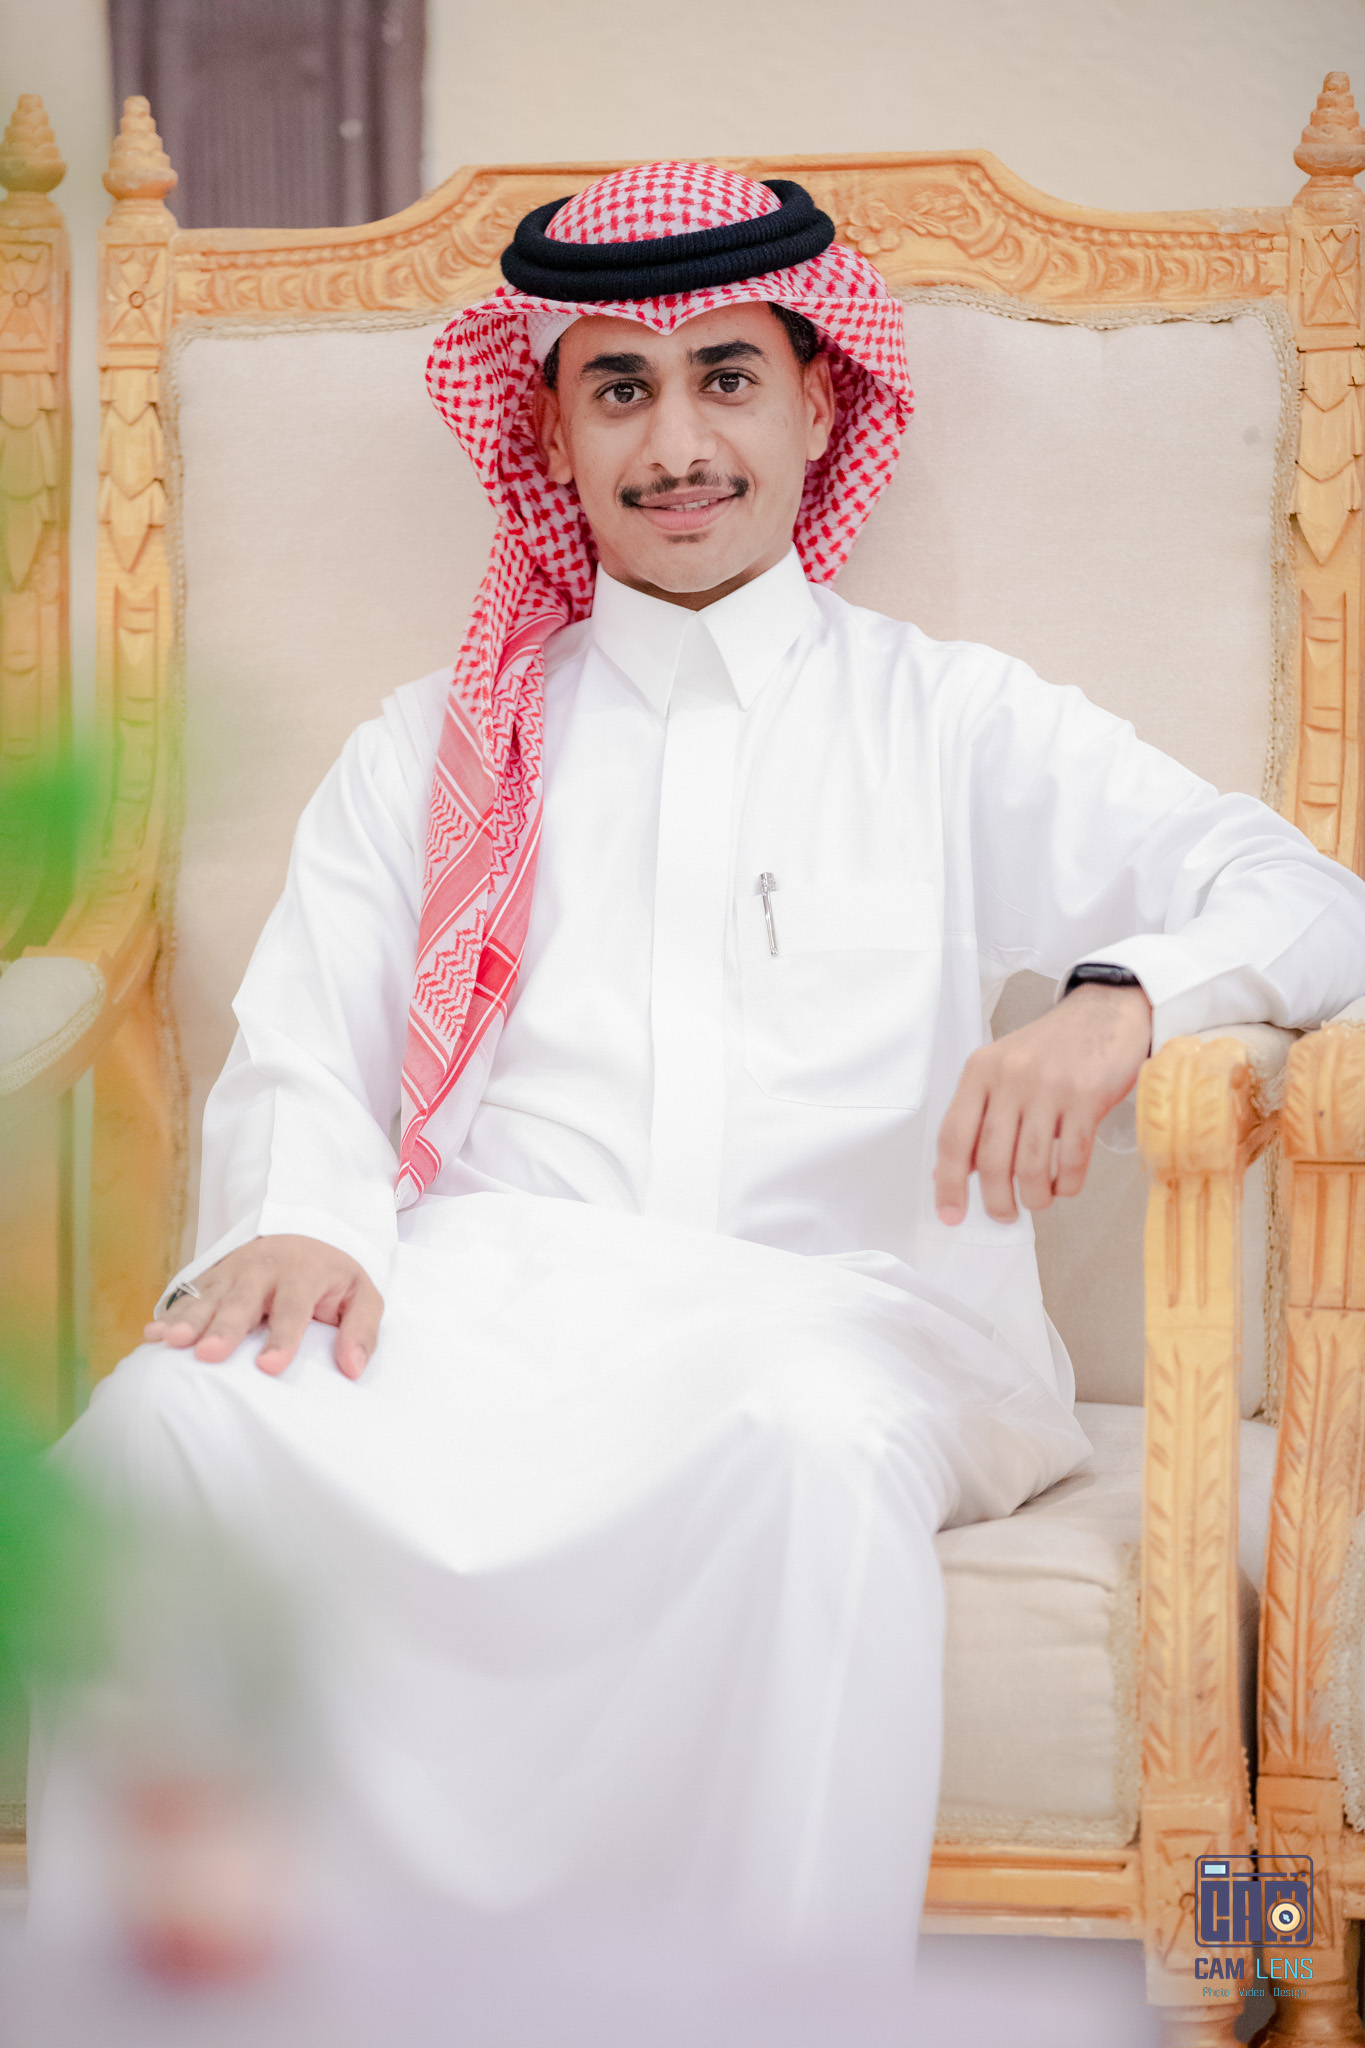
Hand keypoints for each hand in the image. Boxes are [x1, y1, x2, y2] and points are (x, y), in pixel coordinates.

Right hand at [143, 1235, 382, 1378]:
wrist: (302, 1233)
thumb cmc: (331, 1276)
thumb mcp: (361, 1294)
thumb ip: (362, 1330)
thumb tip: (354, 1369)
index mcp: (302, 1273)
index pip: (292, 1307)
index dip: (282, 1337)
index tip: (269, 1366)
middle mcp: (262, 1270)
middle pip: (241, 1301)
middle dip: (224, 1328)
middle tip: (209, 1354)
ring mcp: (231, 1273)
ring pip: (208, 1298)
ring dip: (188, 1320)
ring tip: (170, 1343)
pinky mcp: (210, 1279)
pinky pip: (186, 1297)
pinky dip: (168, 1316)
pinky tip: (151, 1336)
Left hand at [935, 983, 1152, 1225]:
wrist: (1106, 1012)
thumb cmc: (1052, 1048)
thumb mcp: (1003, 1072)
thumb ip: (977, 1118)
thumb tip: (952, 1172)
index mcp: (980, 1071)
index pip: (954, 1136)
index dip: (949, 1182)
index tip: (951, 1214)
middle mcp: (1010, 1077)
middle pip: (992, 1159)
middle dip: (996, 1200)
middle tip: (1004, 1215)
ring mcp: (1049, 1086)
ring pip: (1032, 1165)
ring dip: (1035, 1196)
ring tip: (1038, 1200)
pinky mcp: (1087, 1096)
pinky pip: (1073, 1158)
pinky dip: (1068, 1183)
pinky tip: (1065, 1185)